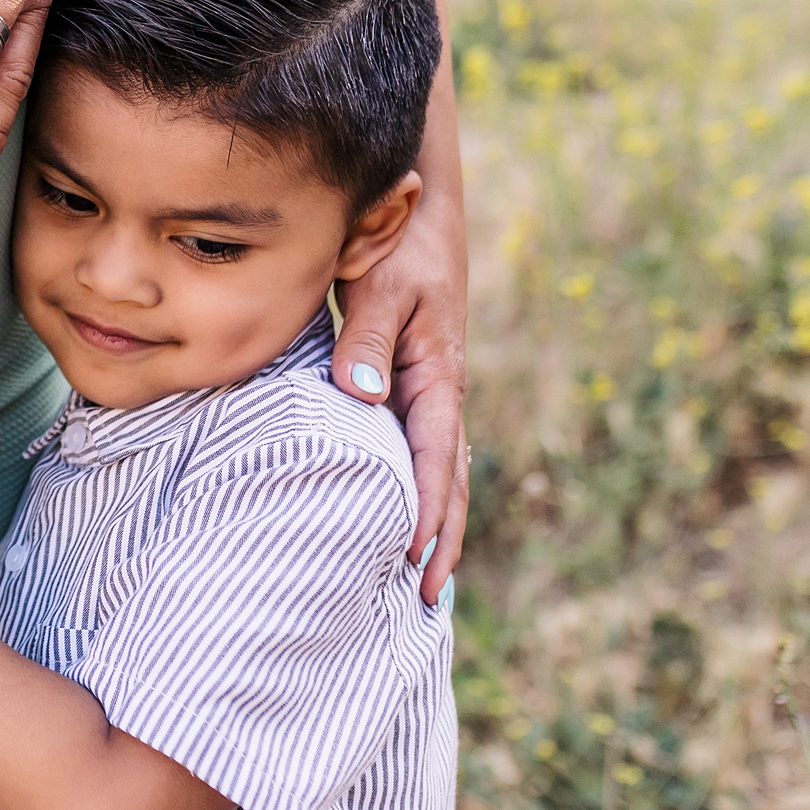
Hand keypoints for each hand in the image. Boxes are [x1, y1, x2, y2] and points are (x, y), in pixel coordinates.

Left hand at [332, 188, 467, 602]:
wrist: (419, 211)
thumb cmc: (399, 244)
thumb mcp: (383, 286)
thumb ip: (367, 340)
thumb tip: (362, 397)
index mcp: (438, 374)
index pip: (435, 455)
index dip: (426, 507)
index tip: (415, 554)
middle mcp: (441, 390)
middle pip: (448, 479)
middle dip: (441, 538)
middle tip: (424, 598)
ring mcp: (430, 390)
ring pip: (437, 470)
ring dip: (435, 523)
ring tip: (422, 581)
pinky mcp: (413, 383)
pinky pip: (420, 449)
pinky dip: (419, 489)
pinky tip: (404, 517)